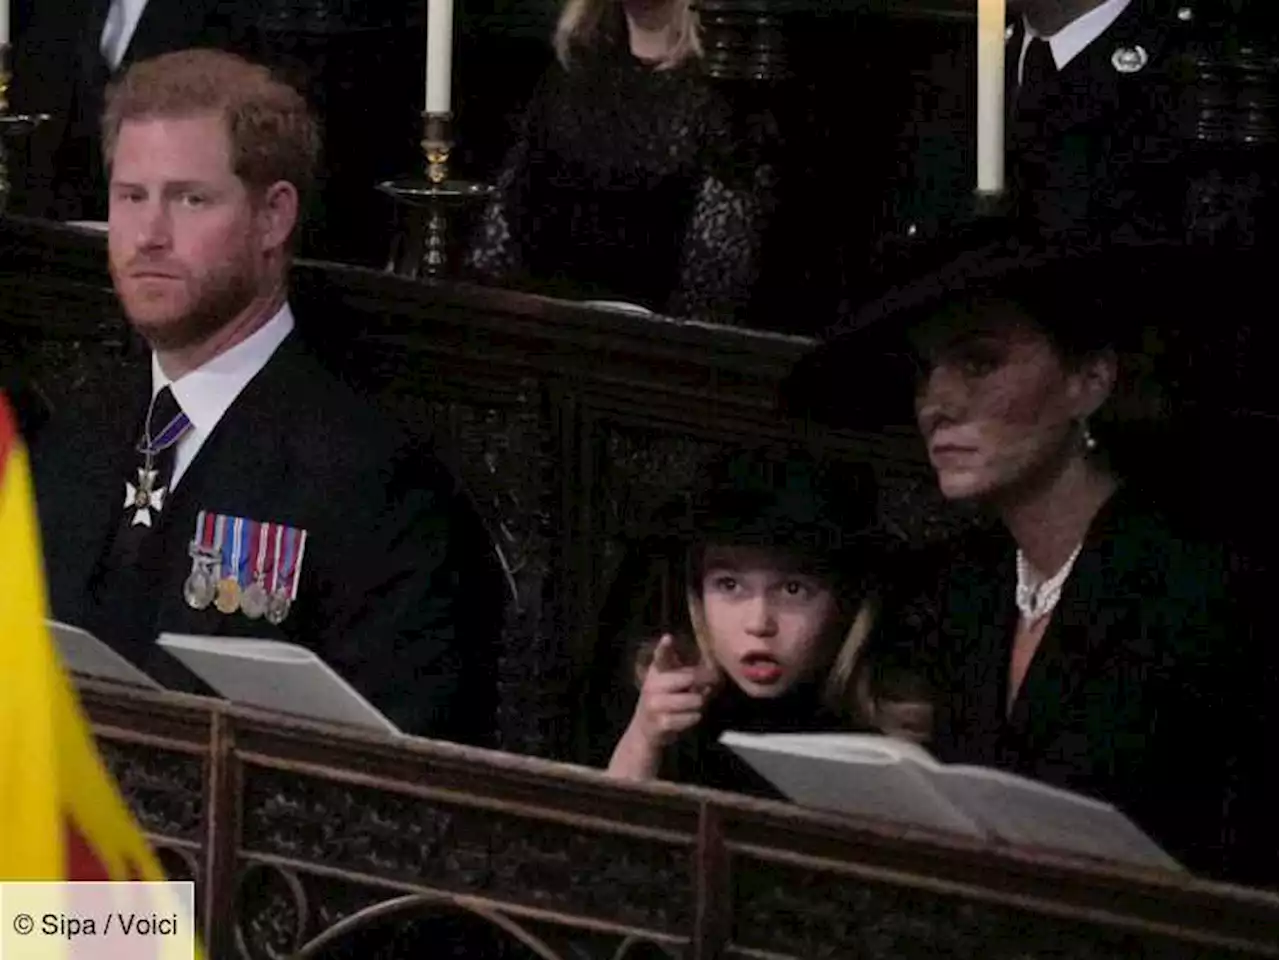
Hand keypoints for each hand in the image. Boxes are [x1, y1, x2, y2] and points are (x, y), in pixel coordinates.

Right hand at [629, 634, 718, 748]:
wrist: (644, 730)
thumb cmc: (663, 701)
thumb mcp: (668, 683)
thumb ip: (687, 675)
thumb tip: (713, 674)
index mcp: (657, 671)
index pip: (660, 657)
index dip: (664, 648)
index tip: (668, 638)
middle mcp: (652, 685)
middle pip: (689, 678)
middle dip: (706, 681)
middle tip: (712, 684)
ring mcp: (655, 704)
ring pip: (695, 699)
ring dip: (700, 703)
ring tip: (693, 704)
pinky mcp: (661, 722)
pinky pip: (692, 717)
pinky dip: (694, 718)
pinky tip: (686, 718)